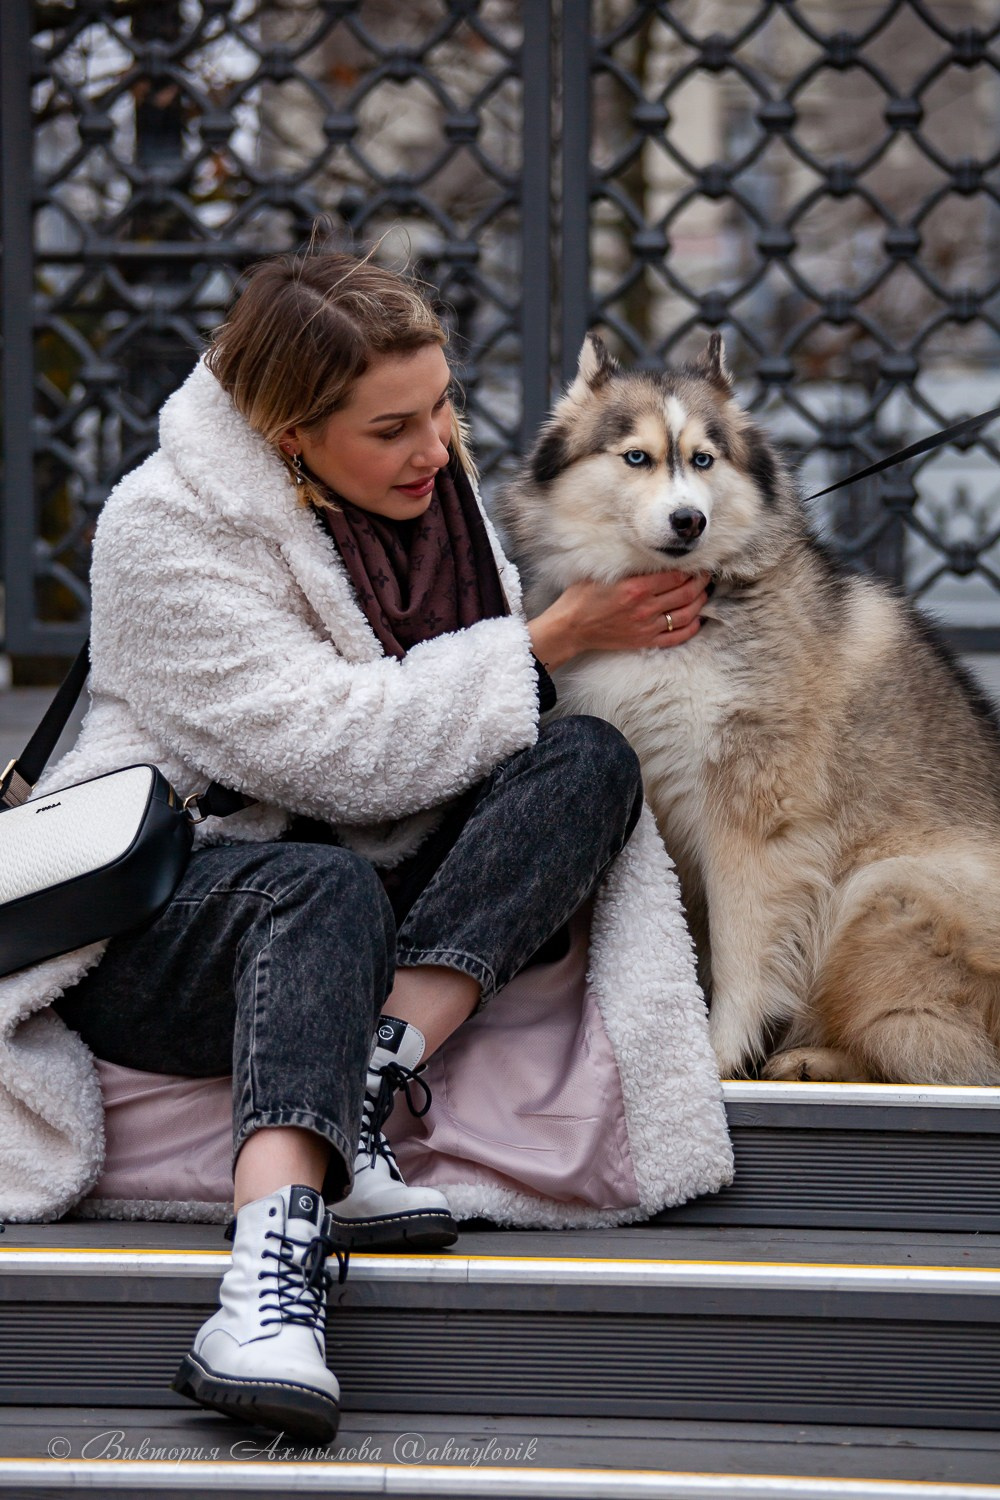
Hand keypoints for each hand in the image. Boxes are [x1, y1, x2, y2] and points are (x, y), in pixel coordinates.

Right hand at [528, 571, 709, 670]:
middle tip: (707, 576)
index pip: (675, 576)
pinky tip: (697, 619)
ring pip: (686, 614)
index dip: (692, 569)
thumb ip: (628, 565)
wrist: (571, 628)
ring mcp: (647, 627)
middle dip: (701, 583)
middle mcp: (645, 608)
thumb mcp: (603, 574)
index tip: (698, 564)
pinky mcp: (645, 641)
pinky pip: (676, 637)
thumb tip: (649, 553)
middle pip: (686, 594)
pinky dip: (692, 628)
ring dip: (700, 603)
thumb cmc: (583, 597)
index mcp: (636, 588)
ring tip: (704, 594)